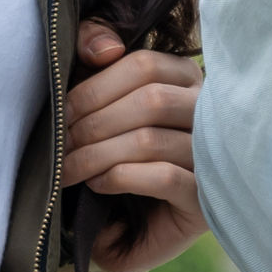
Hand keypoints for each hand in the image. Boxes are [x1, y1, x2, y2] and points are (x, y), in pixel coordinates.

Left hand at [63, 21, 204, 271]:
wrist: (133, 223)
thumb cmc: (115, 149)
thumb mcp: (100, 95)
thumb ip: (93, 47)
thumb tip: (104, 48)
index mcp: (185, 77)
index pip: (144, 65)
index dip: (95, 87)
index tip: (61, 114)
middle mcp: (208, 112)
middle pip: (150, 101)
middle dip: (92, 124)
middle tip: (59, 148)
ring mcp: (212, 156)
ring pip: (151, 140)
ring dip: (98, 154)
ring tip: (70, 170)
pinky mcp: (205, 198)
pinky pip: (164, 177)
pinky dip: (121, 177)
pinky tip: (98, 184)